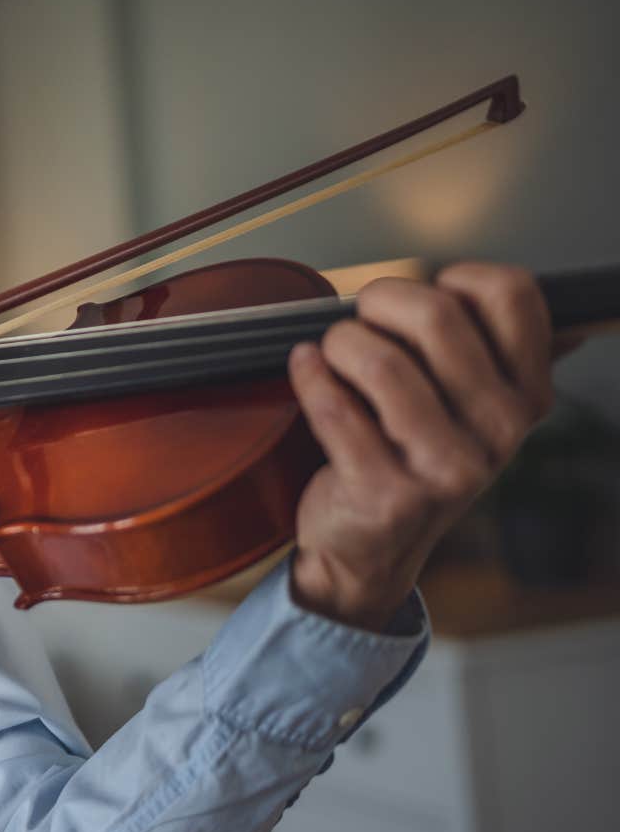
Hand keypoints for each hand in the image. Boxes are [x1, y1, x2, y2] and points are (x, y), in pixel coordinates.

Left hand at [286, 263, 555, 629]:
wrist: (371, 552)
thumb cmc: (412, 462)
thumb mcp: (468, 411)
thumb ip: (486, 351)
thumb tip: (511, 295)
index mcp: (527, 396)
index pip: (513, 294)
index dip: (455, 279)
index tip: (424, 296)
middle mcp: (498, 431)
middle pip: (438, 316)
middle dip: (381, 301)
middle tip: (359, 318)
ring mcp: (446, 468)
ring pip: (381, 362)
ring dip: (340, 342)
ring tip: (331, 351)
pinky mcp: (388, 493)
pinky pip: (334, 408)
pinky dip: (308, 376)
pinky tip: (305, 369)